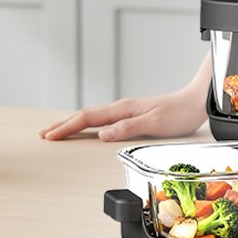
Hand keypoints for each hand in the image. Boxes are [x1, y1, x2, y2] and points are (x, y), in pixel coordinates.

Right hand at [39, 56, 210, 141]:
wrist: (194, 102)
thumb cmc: (178, 113)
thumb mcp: (154, 124)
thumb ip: (127, 128)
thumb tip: (102, 134)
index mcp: (123, 110)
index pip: (88, 118)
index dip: (67, 127)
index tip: (50, 136)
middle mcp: (122, 108)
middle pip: (85, 115)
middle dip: (63, 125)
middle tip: (44, 134)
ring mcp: (126, 110)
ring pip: (92, 116)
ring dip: (72, 123)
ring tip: (57, 130)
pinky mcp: (131, 115)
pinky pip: (101, 119)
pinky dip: (87, 124)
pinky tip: (86, 128)